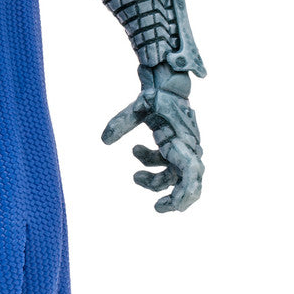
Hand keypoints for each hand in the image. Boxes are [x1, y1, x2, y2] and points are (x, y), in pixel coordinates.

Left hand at [101, 64, 202, 212]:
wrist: (167, 85)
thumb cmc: (155, 97)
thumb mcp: (137, 108)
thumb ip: (121, 123)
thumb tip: (104, 140)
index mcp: (180, 142)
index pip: (189, 172)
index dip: (184, 191)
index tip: (170, 206)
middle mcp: (186, 148)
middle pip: (189, 182)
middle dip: (176, 198)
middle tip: (157, 208)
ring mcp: (183, 149)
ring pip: (174, 175)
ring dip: (156, 180)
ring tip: (135, 176)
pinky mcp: (176, 147)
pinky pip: (167, 164)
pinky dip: (152, 163)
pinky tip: (136, 151)